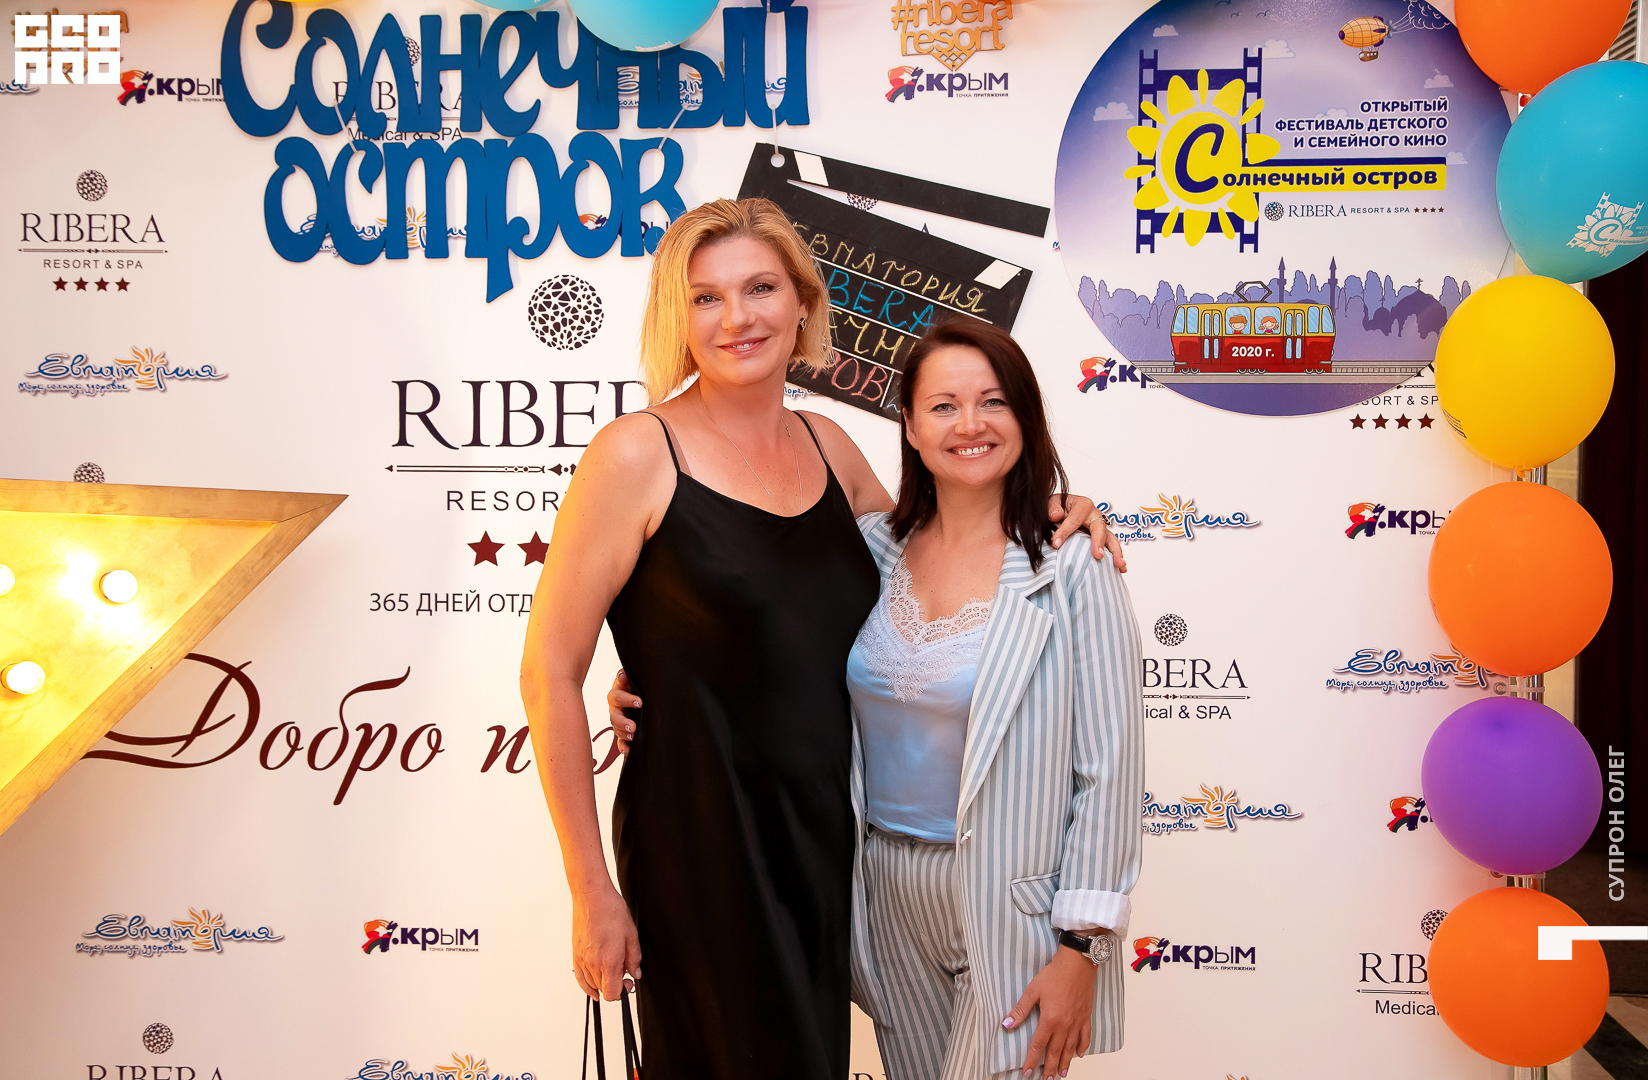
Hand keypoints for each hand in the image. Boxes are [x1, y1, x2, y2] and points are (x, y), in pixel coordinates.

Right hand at [572, 886, 641, 1000]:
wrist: (592, 897)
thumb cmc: (611, 911)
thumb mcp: (631, 935)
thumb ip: (634, 958)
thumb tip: (635, 973)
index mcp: (609, 961)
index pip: (612, 993)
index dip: (622, 991)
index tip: (628, 982)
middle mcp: (593, 964)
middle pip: (602, 990)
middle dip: (614, 985)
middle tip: (623, 971)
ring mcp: (582, 960)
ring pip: (591, 985)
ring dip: (602, 982)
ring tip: (611, 969)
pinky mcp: (575, 954)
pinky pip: (579, 978)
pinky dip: (586, 985)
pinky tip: (592, 986)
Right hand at [606, 669, 639, 754]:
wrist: (640, 694)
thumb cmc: (636, 685)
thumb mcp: (633, 678)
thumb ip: (626, 676)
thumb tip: (623, 676)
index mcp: (617, 693)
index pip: (619, 696)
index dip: (628, 699)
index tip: (640, 702)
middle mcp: (615, 707)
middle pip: (615, 715)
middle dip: (623, 722)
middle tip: (632, 726)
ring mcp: (618, 720)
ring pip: (616, 728)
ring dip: (623, 734)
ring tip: (632, 737)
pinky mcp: (622, 731)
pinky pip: (620, 741)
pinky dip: (623, 747)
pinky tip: (627, 751)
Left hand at [1003, 946, 1095, 1077]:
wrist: (1077, 963)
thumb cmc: (1054, 974)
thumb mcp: (1032, 991)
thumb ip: (1020, 1010)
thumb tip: (1006, 1025)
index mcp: (1050, 1020)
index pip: (1038, 1045)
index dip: (1031, 1060)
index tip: (1027, 1072)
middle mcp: (1064, 1025)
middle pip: (1055, 1052)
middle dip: (1049, 1068)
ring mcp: (1077, 1022)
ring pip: (1070, 1048)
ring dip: (1065, 1063)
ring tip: (1061, 1074)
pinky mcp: (1086, 1016)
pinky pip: (1085, 1037)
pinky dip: (1082, 1048)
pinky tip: (1079, 1055)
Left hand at [1047, 496, 1127, 572]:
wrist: (1063, 507)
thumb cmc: (1059, 505)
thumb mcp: (1052, 501)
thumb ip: (1053, 507)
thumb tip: (1055, 515)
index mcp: (1083, 505)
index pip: (1075, 518)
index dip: (1065, 531)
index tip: (1056, 543)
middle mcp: (1095, 515)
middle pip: (1100, 528)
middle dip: (1099, 541)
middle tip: (1097, 555)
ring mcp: (1100, 527)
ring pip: (1111, 538)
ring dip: (1116, 552)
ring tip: (1119, 565)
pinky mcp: (1102, 537)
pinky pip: (1111, 546)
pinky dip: (1117, 557)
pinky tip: (1121, 569)